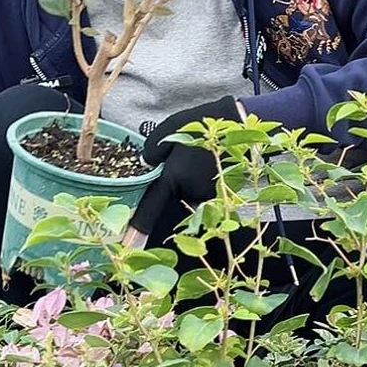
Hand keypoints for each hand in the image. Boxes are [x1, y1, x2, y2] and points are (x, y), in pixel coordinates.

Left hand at [131, 96, 241, 236]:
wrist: (238, 122)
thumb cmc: (201, 125)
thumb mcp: (167, 130)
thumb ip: (151, 151)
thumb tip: (147, 165)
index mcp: (173, 179)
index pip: (151, 207)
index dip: (139, 227)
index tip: (128, 243)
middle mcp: (190, 193)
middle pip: (174, 195)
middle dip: (175, 181)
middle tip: (185, 156)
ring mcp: (209, 195)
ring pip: (192, 193)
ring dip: (192, 179)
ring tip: (201, 155)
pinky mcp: (224, 193)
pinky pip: (207, 190)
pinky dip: (206, 179)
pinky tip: (212, 160)